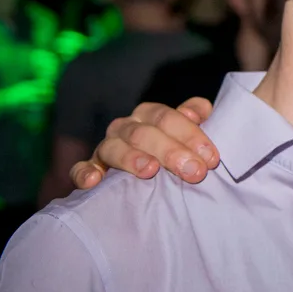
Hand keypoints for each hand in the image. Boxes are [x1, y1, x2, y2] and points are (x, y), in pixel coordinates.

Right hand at [69, 98, 217, 189]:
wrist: (148, 177)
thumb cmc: (173, 152)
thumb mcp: (186, 135)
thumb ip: (194, 118)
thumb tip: (202, 111)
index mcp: (150, 115)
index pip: (167, 118)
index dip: (190, 134)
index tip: (211, 158)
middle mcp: (127, 127)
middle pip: (145, 133)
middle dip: (171, 152)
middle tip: (195, 172)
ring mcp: (107, 147)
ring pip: (114, 147)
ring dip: (132, 158)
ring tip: (150, 170)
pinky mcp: (91, 168)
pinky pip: (81, 168)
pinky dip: (85, 172)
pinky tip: (94, 180)